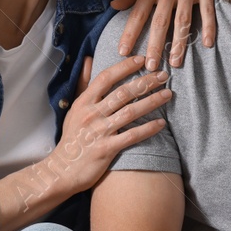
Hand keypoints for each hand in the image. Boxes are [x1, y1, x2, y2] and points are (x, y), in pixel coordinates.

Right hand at [44, 54, 171, 195]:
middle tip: (163, 75)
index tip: (141, 60)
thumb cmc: (72, 138)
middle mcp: (91, 115)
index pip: (105, 78)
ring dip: (151, 102)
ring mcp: (99, 132)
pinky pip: (132, 136)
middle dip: (145, 82)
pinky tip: (161, 123)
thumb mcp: (74, 109)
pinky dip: (148, 129)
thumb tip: (89, 60)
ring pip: (130, 112)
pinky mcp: (107, 149)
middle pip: (122, 93)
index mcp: (83, 103)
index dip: (124, 67)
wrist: (62, 170)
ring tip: (168, 94)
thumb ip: (83, 84)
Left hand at [109, 0, 215, 69]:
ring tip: (175, 62)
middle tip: (151, 66)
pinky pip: (207, 11)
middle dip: (154, 44)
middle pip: (159, 22)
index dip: (130, 33)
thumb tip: (114, 6)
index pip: (138, 14)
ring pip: (182, 21)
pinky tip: (207, 44)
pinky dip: (209, 27)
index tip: (123, 52)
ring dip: (179, 42)